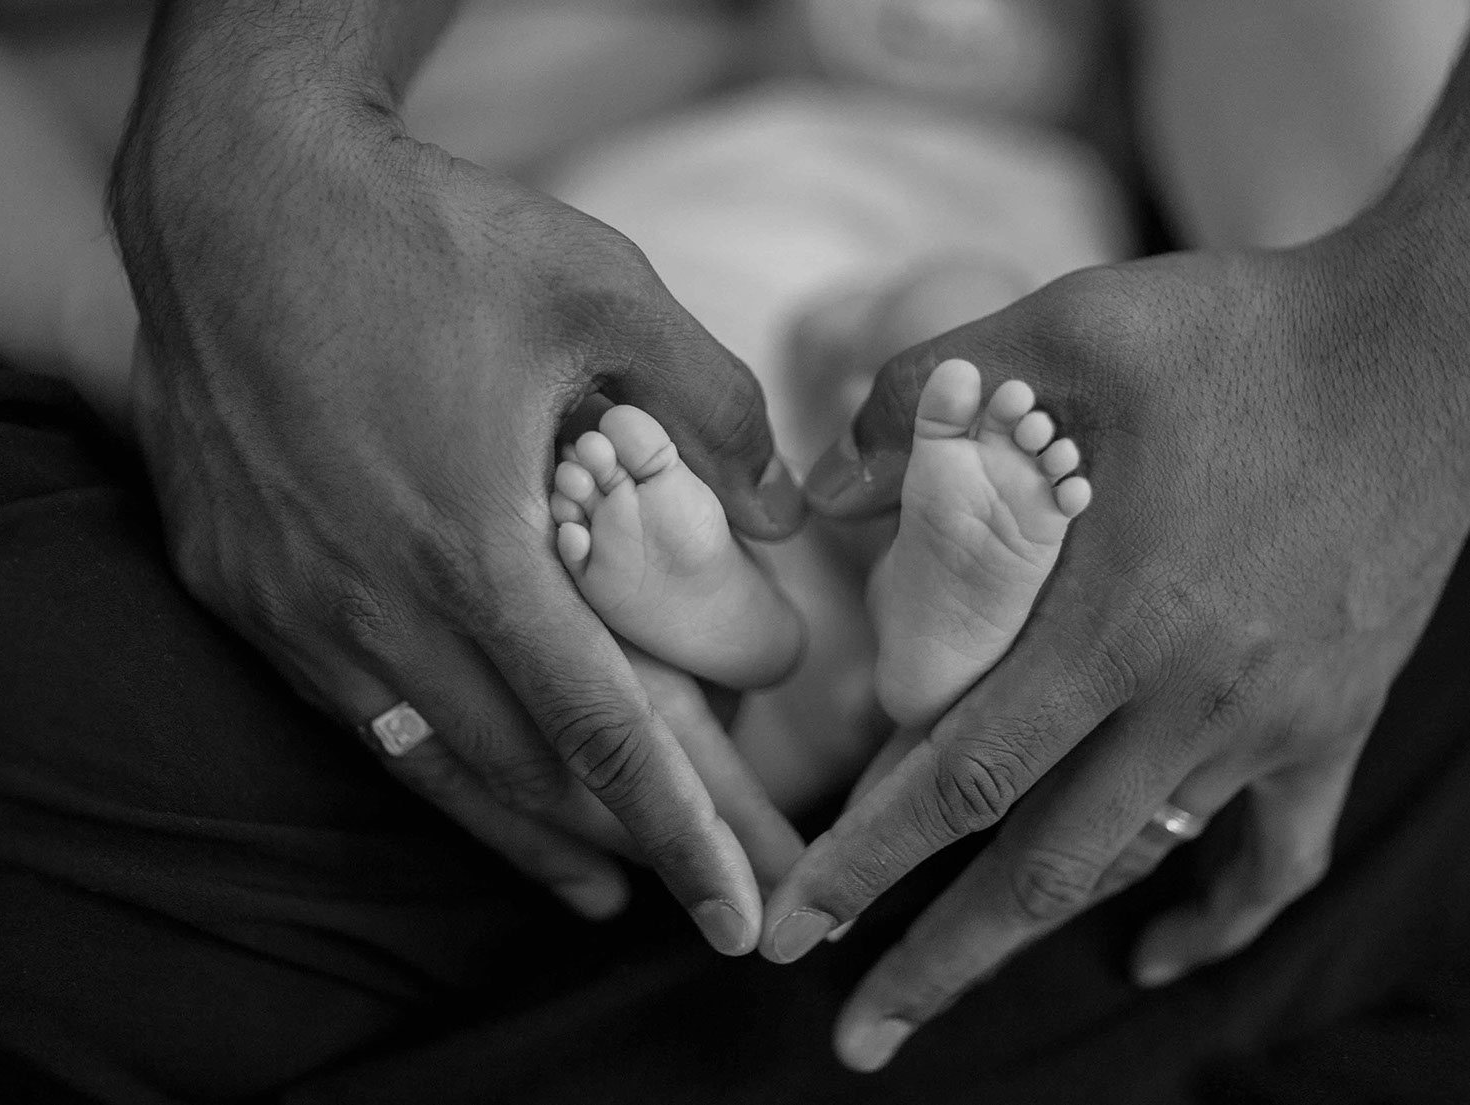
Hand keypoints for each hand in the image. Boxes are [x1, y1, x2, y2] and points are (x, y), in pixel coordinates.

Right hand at [110, 50, 803, 949]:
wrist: (231, 192)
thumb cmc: (422, 234)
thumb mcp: (603, 289)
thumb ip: (716, 402)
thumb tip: (778, 512)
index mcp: (473, 548)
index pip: (599, 735)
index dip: (678, 833)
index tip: (738, 917)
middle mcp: (371, 606)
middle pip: (517, 776)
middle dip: (617, 850)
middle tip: (692, 891)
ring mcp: (289, 608)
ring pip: (423, 765)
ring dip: (518, 832)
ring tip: (592, 886)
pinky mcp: (234, 587)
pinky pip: (347, 712)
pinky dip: (424, 763)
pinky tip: (461, 777)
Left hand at [759, 214, 1469, 1066]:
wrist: (1426, 343)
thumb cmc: (1243, 330)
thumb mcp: (1066, 330)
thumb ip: (922, 399)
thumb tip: (821, 484)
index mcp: (1117, 618)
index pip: (962, 776)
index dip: (869, 858)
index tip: (798, 925)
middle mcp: (1192, 697)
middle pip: (1040, 866)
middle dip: (936, 957)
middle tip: (854, 1032)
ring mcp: (1271, 721)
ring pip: (1137, 865)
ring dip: (1040, 939)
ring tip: (952, 991)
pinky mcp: (1333, 717)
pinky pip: (1277, 852)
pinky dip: (1216, 917)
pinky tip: (1156, 952)